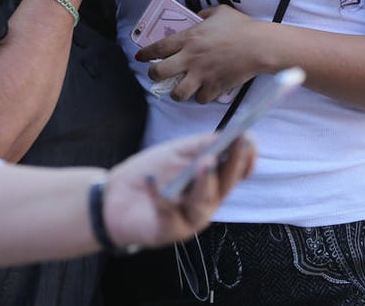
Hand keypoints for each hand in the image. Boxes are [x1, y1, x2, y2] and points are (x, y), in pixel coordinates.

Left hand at [103, 133, 255, 248]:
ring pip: (203, 203)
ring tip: (206, 162)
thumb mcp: (175, 154)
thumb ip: (200, 146)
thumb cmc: (150, 173)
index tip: (249, 138)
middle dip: (234, 164)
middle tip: (240, 144)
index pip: (235, 173)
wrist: (116, 199)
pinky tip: (151, 180)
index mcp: (211, 184)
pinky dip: (158, 194)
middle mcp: (206, 203)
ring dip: (205, 182)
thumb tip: (226, 134)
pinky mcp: (168, 230)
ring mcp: (189, 219)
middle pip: (225, 186)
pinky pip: (166, 211)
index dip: (244, 157)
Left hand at [136, 5, 266, 102]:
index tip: (140, 58)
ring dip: (176, 92)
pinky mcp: (215, 87)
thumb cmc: (241, 26)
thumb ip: (204, 14)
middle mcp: (190, 58)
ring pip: (177, 93)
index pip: (158, 48)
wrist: (260, 46)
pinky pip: (201, 99)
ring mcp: (202, 75)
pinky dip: (201, 97)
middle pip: (160, 73)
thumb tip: (197, 16)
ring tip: (179, 89)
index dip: (145, 54)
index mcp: (188, 39)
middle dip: (154, 75)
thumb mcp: (219, 12)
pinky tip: (203, 91)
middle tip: (157, 75)